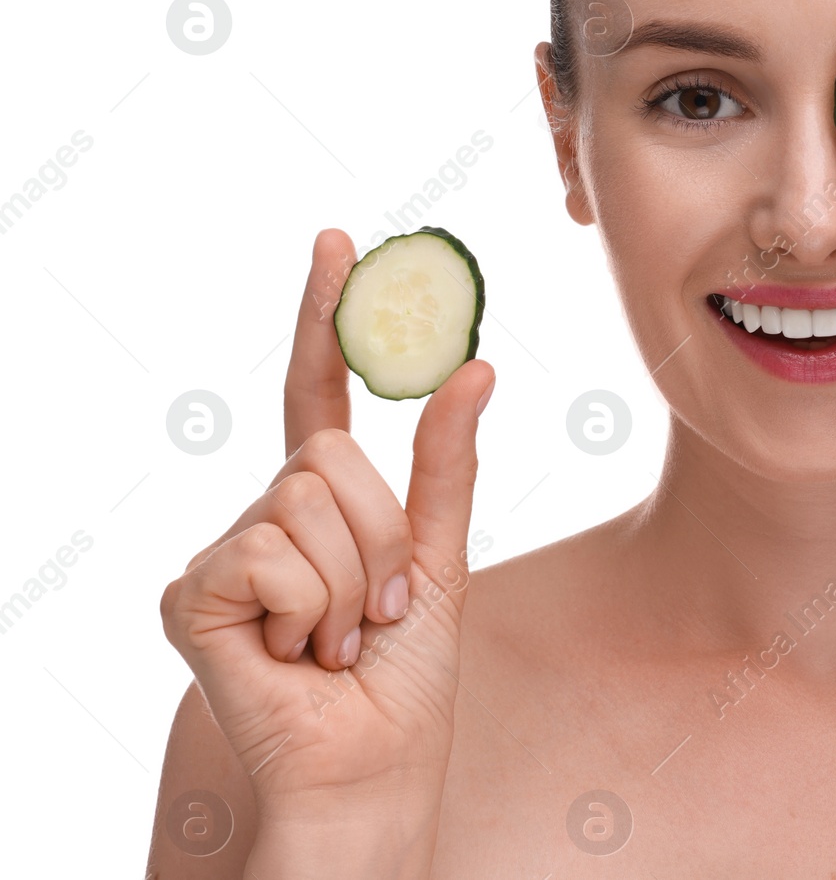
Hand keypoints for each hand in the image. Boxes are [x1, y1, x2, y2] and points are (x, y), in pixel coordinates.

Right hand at [160, 229, 494, 815]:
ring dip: (355, 578)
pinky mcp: (190, 594)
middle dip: (382, 533)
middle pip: (329, 454)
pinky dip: (311, 607)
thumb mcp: (444, 553)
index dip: (325, 317)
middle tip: (384, 605)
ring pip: (305, 498)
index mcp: (323, 500)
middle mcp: (266, 513)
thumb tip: (476, 363)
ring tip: (343, 636)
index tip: (337, 240)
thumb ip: (448, 461)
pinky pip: (268, 551)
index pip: (318, 390)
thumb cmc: (407, 672)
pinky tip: (297, 653)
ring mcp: (225, 551)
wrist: (376, 764)